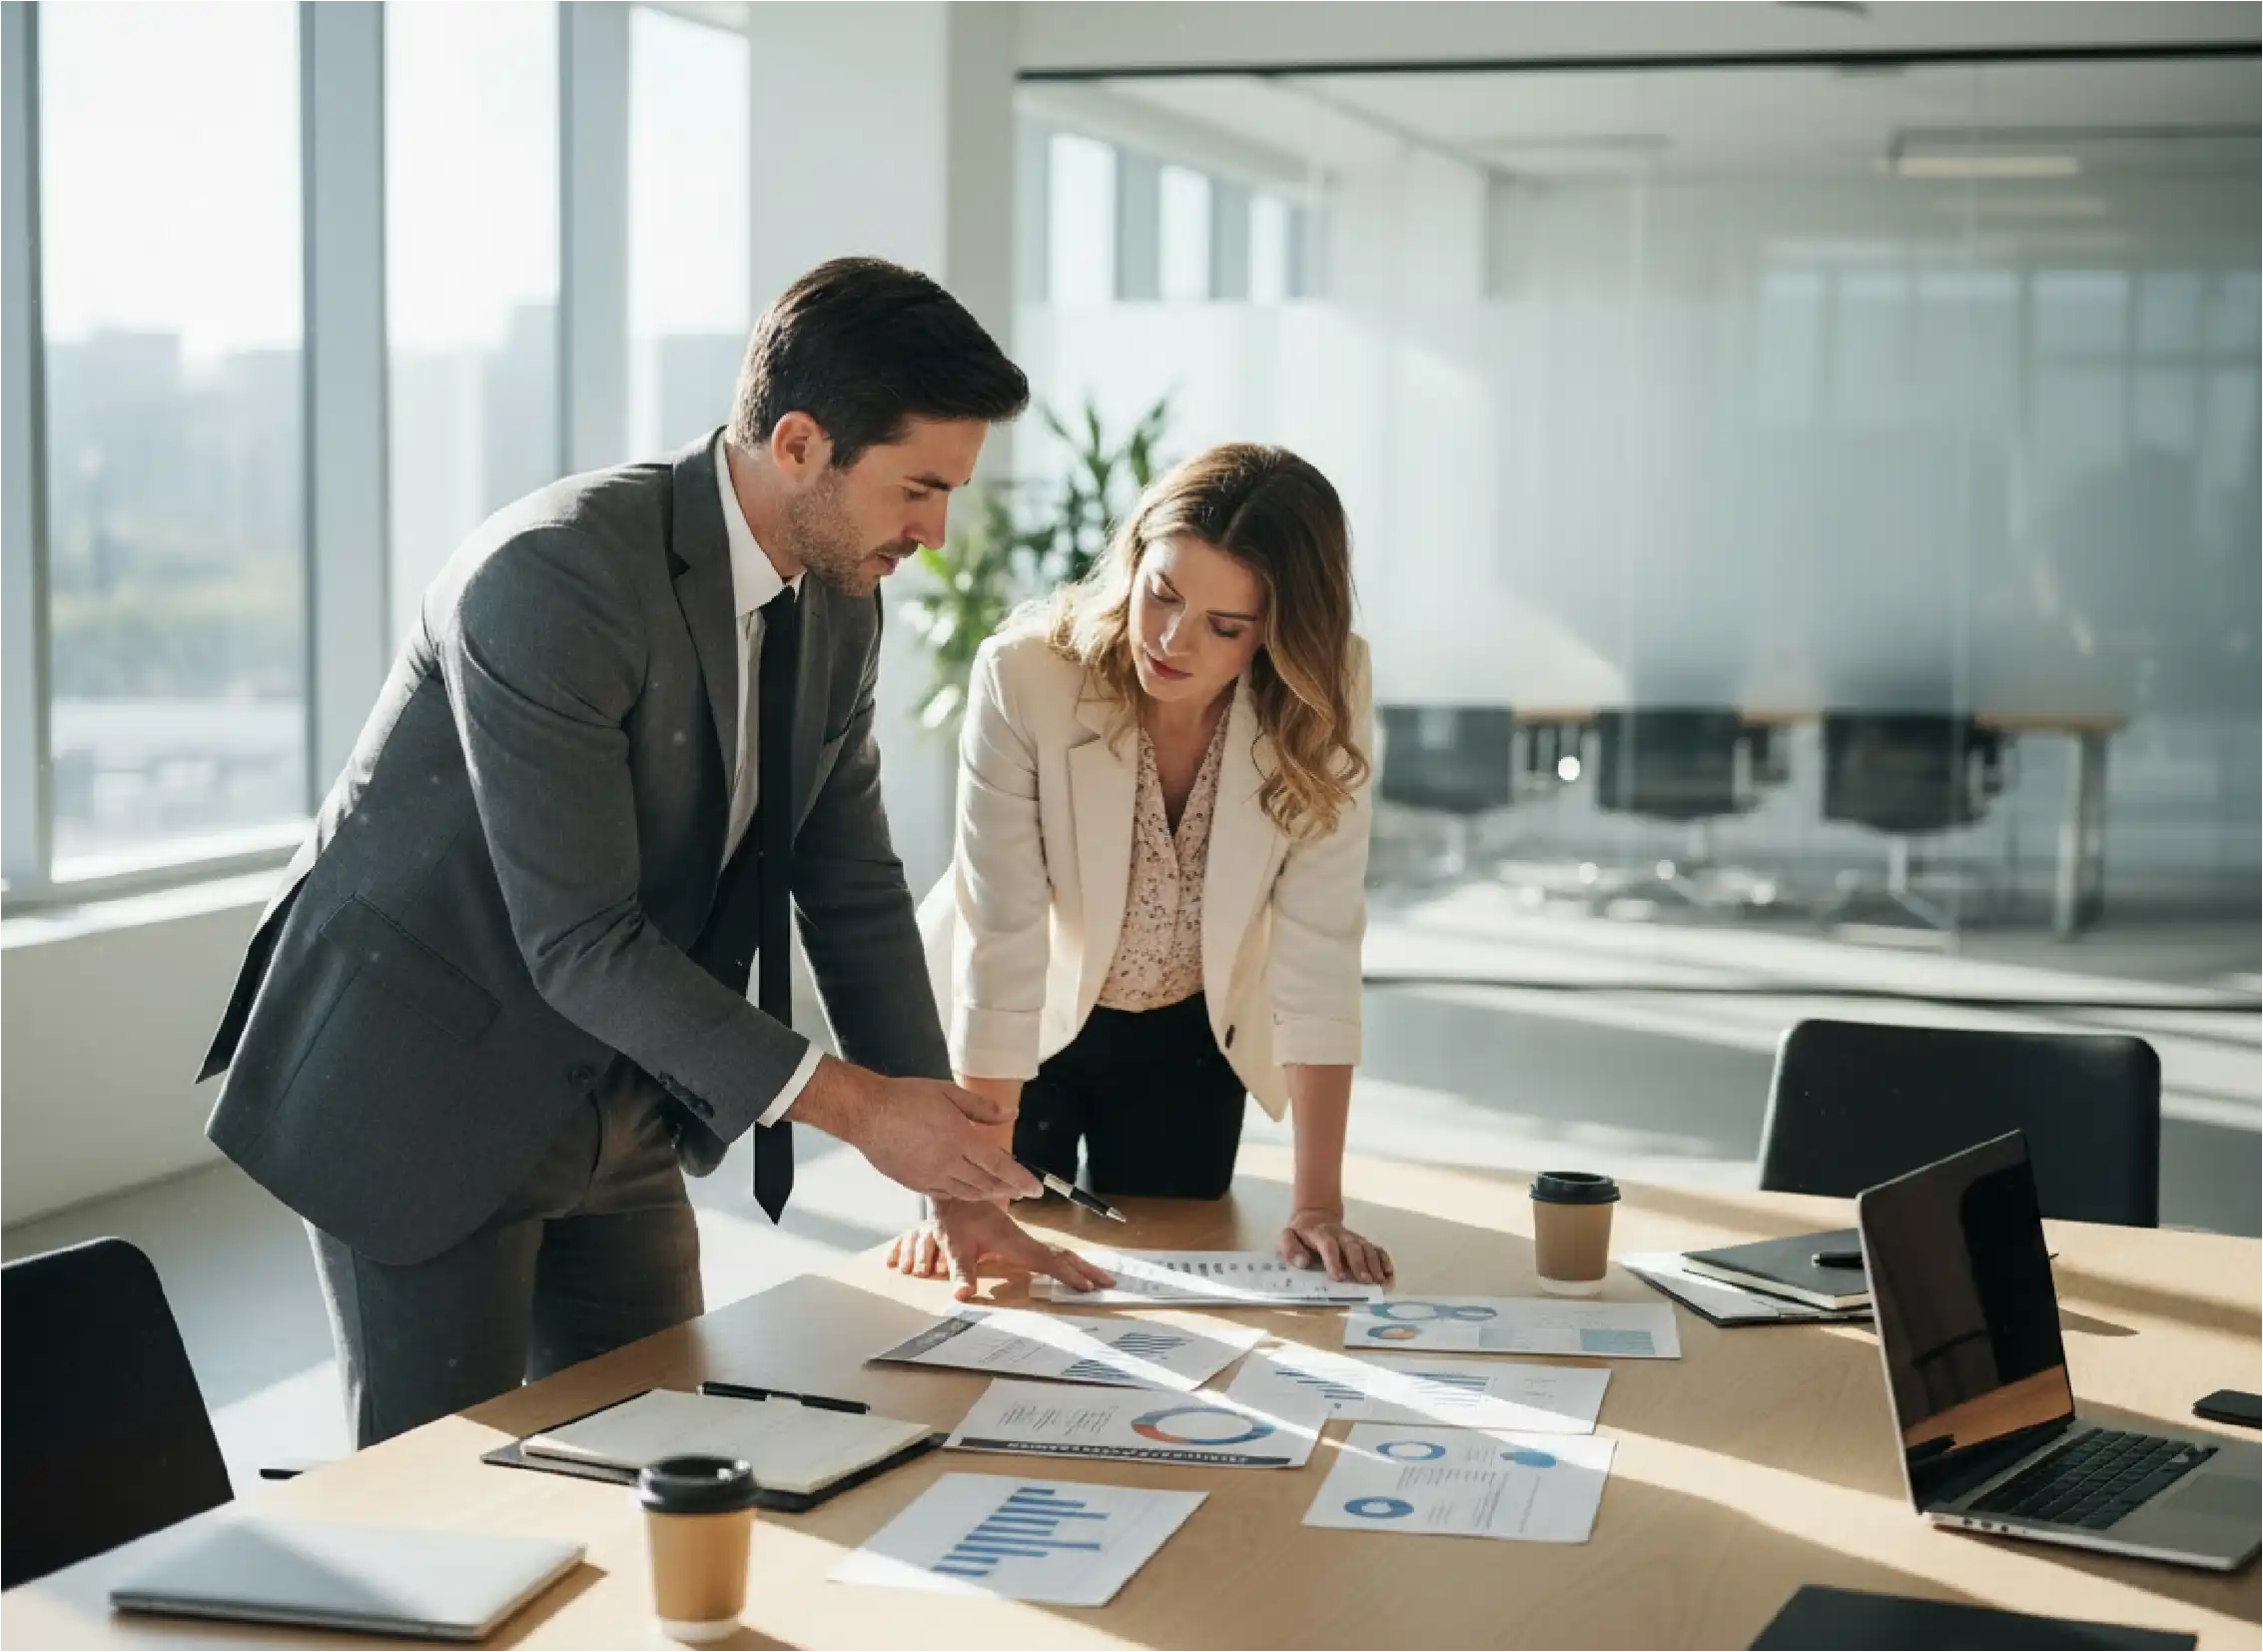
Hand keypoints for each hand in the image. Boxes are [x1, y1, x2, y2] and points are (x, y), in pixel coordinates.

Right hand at [799, 1060, 1041, 1203]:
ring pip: (967, 1193)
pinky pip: (946, 1194)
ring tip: (1000, 1193)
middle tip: (1023, 1193)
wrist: (867, 1113)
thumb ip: (982, 1108)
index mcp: (960, 1138)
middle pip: (986, 1183)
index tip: (1037, 1189)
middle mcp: (948, 1163)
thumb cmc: (907, 1097)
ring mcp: (931, 1176)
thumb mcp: (949, 1093)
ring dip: (987, 1194)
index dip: (1021, 1179)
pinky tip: (969, 1191)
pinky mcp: (915, 1183)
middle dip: (1008, 1190)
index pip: (1000, 1166)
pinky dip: (963, 1195)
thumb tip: (1011, 1114)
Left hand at [884, 1202, 1115, 1301]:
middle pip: (1060, 1253)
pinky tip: (1073, 1267)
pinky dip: (1066, 1259)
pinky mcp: (1020, 1238)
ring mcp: (1024, 1237)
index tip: (1085, 1287)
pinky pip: (1049, 1249)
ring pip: (1058, 1250)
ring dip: (1079, 1264)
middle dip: (1084, 1269)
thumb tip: (963, 1296)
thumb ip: (961, 1272)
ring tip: (1100, 1278)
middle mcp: (1023, 1238)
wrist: (955, 1195)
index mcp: (1012, 1242)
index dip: (1066, 1274)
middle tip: (1108, 1283)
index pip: (1045, 1260)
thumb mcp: (954, 1246)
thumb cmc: (955, 1219)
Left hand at [1278, 1206, 1393, 1284]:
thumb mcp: (1287, 1236)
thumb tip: (1301, 1262)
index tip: (1339, 1277)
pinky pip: (1376, 1248)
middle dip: (1360, 1264)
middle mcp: (1340, 1234)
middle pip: (1352, 1246)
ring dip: (1374, 1264)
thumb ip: (1290, 1248)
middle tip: (1366, 1281)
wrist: (1315, 1216)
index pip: (1328, 1246)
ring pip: (1367, 1247)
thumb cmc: (1300, 1234)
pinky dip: (1384, 1260)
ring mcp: (1353, 1237)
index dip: (1334, 1261)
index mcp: (1320, 1234)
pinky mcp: (1362, 1242)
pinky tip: (1390, 1273)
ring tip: (1380, 1281)